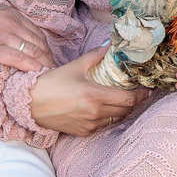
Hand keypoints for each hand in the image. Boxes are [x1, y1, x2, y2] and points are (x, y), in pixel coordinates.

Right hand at [0, 0, 53, 71]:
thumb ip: (5, 22)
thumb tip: (13, 36)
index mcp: (11, 14)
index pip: (36, 33)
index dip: (45, 48)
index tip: (48, 58)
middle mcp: (11, 23)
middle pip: (38, 43)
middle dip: (48, 58)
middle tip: (53, 70)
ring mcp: (3, 36)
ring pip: (32, 52)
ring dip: (43, 65)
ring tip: (48, 76)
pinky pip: (19, 59)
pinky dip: (31, 67)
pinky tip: (37, 74)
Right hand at [30, 47, 149, 136]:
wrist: (31, 104)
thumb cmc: (52, 83)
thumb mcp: (75, 66)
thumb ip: (95, 56)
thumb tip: (109, 44)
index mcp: (95, 96)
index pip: (129, 99)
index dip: (140, 95)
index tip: (145, 89)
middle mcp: (95, 113)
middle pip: (126, 110)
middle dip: (133, 101)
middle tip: (135, 92)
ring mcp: (90, 125)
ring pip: (116, 119)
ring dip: (121, 110)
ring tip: (121, 99)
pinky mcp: (83, 132)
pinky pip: (103, 126)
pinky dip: (108, 117)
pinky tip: (104, 108)